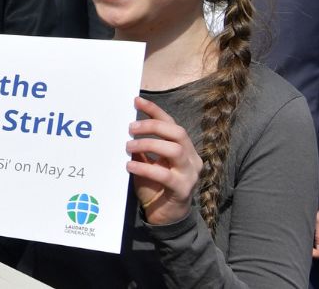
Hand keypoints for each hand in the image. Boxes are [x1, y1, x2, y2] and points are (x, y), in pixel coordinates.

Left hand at [125, 97, 201, 226]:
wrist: (166, 216)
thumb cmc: (155, 186)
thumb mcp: (147, 162)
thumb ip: (142, 147)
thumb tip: (126, 128)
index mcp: (184, 148)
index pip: (171, 124)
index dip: (155, 111)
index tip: (136, 101)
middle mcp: (191, 158)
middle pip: (177, 132)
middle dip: (152, 126)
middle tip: (130, 128)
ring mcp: (190, 174)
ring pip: (174, 150)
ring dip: (149, 144)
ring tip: (129, 146)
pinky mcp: (183, 190)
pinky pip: (164, 174)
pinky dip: (145, 167)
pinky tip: (130, 165)